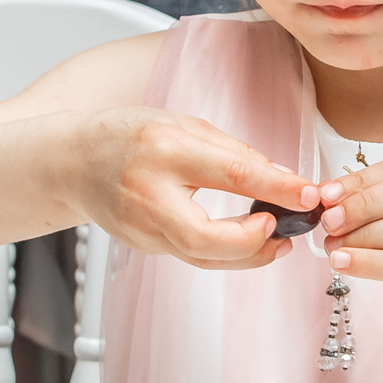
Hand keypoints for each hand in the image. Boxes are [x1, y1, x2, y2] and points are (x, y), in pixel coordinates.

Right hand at [71, 108, 314, 271]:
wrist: (73, 163)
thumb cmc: (130, 135)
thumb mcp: (184, 125)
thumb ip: (235, 152)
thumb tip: (284, 179)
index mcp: (164, 150)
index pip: (230, 174)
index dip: (276, 189)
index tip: (309, 195)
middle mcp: (149, 193)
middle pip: (204, 237)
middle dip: (252, 242)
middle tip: (282, 228)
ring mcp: (141, 227)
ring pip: (200, 257)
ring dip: (247, 256)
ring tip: (279, 241)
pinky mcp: (144, 246)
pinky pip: (192, 256)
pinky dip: (225, 253)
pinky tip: (248, 243)